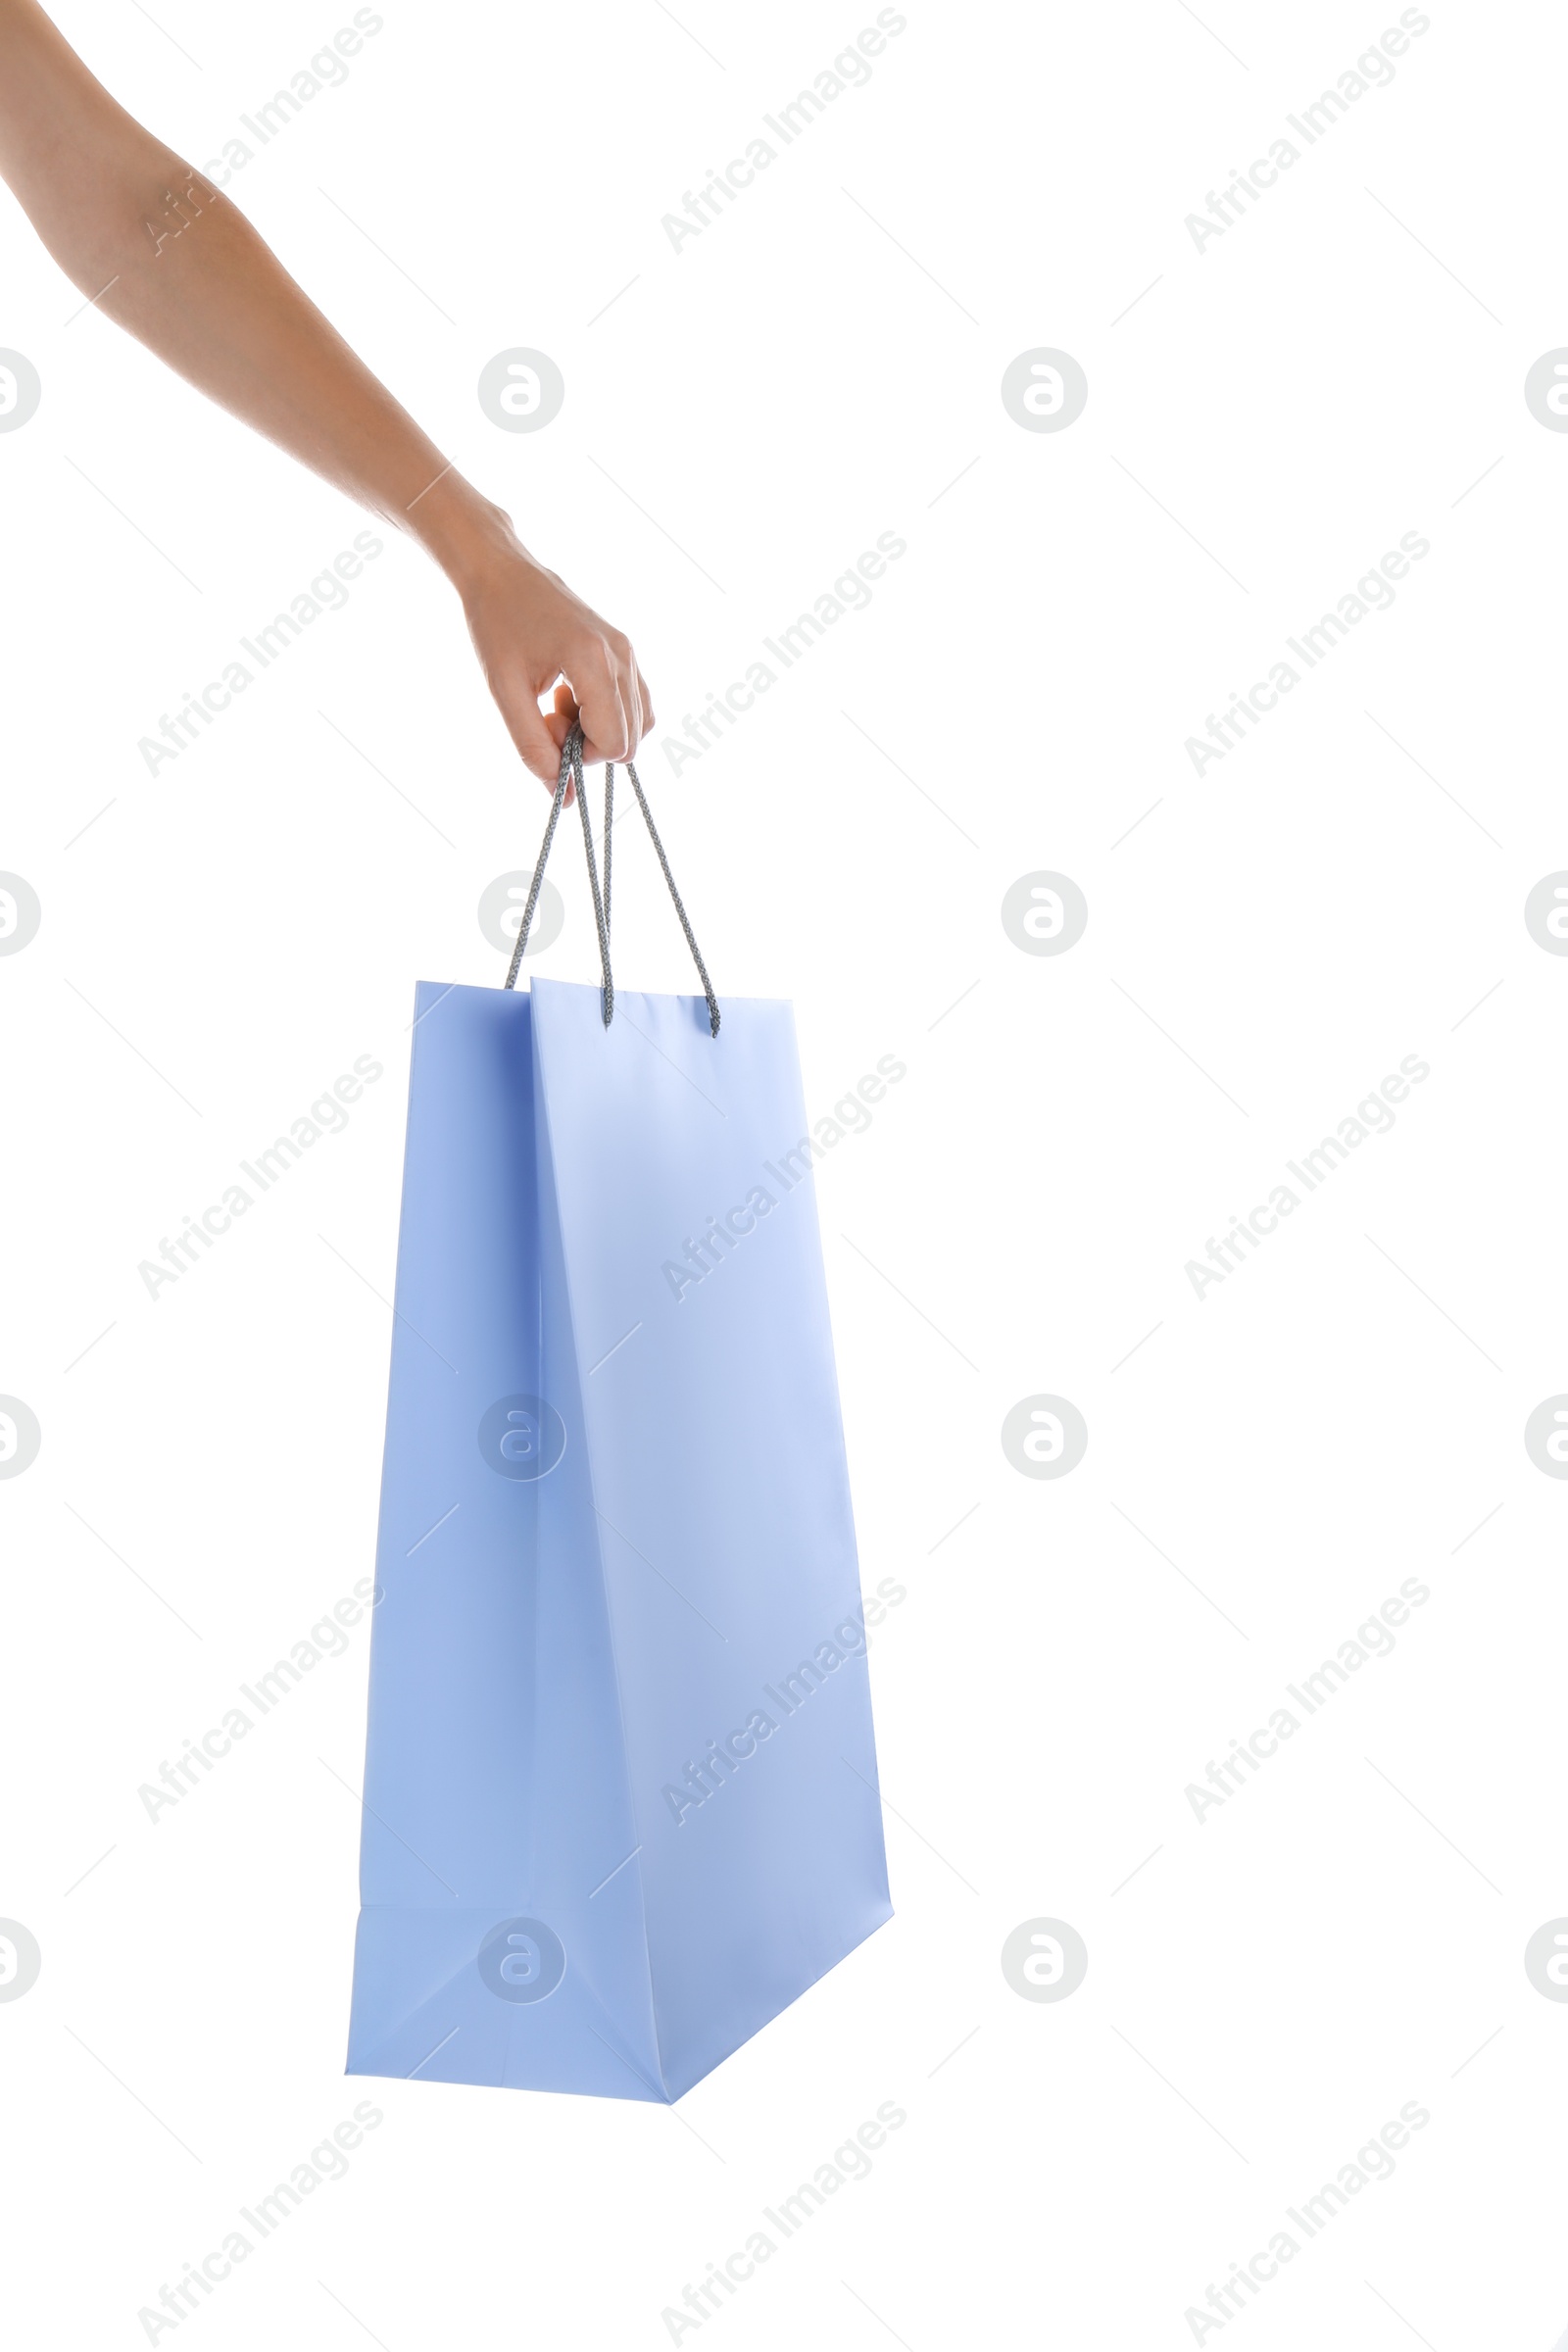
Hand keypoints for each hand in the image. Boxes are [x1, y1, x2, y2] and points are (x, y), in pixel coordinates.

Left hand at [455, 519, 653, 794]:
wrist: (501, 571)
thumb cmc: (496, 625)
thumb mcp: (504, 693)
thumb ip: (533, 748)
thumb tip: (564, 797)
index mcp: (592, 660)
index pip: (617, 742)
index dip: (582, 755)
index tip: (548, 729)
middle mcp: (621, 654)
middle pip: (632, 739)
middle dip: (591, 744)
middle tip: (550, 715)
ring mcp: (629, 650)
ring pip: (639, 724)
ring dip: (599, 728)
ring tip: (560, 701)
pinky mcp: (627, 649)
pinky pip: (635, 704)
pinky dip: (607, 711)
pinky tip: (572, 692)